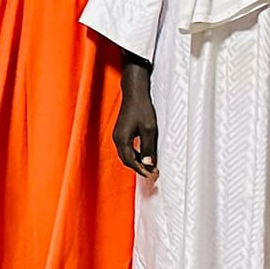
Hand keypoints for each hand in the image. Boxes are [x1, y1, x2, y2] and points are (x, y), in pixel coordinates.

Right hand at [113, 63, 158, 178]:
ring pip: (126, 155)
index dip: (141, 170)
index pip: (130, 161)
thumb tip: (149, 164)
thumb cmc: (142, 108)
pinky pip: (126, 149)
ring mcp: (118, 135)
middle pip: (126, 160)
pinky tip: (144, 155)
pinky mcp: (121, 132)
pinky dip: (135, 155)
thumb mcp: (149, 129)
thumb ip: (148, 148)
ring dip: (137, 162)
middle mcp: (117, 139)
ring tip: (150, 166)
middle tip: (152, 173)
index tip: (152, 175)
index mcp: (122, 139)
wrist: (135, 93)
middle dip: (139, 168)